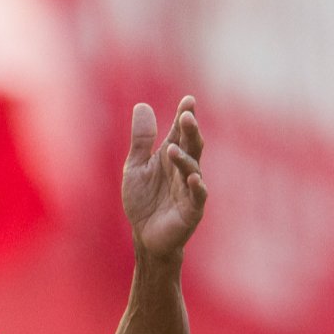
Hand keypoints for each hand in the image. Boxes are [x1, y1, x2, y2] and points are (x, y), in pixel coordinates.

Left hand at [122, 95, 207, 256]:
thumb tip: (142, 105)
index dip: (185, 117)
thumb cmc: (143, 199)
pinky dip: (196, 187)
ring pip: (192, 170)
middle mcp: (184, 170)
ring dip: (184, 159)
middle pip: (191, 147)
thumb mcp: (136, 166)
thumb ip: (141, 139)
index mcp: (171, 157)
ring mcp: (189, 189)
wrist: (144, 234)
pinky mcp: (192, 210)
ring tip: (173, 149)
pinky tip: (194, 177)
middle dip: (190, 132)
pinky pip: (197, 197)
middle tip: (188, 116)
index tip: (189, 100)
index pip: (180, 133)